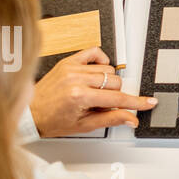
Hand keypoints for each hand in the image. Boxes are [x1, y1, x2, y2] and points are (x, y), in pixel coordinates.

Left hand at [30, 47, 156, 135]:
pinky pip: (95, 52)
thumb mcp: (84, 125)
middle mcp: (76, 79)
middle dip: (115, 95)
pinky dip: (101, 61)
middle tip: (103, 104)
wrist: (30, 113)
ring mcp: (72, 68)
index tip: (148, 102)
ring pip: (108, 69)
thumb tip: (131, 118)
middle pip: (116, 82)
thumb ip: (111, 119)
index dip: (136, 102)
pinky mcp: (68, 61)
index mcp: (80, 96)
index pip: (117, 99)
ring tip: (94, 92)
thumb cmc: (52, 121)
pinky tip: (96, 73)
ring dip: (107, 82)